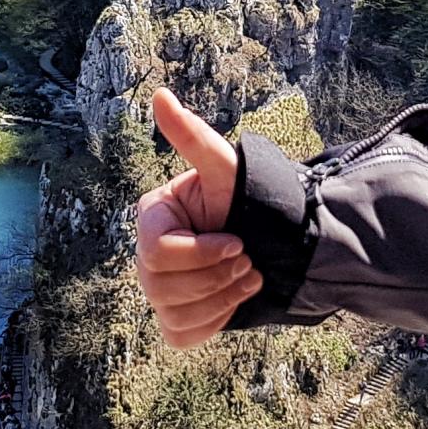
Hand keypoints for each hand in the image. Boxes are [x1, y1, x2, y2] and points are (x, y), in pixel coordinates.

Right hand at [134, 86, 258, 347]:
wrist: (279, 238)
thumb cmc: (250, 197)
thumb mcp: (226, 168)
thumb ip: (192, 135)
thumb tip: (160, 94)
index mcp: (154, 216)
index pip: (156, 250)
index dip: (200, 253)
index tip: (238, 241)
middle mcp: (148, 254)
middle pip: (161, 287)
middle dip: (217, 276)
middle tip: (250, 261)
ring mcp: (159, 290)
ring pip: (173, 313)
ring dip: (222, 299)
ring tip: (250, 277)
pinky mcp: (177, 319)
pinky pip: (181, 335)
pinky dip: (213, 322)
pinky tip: (234, 299)